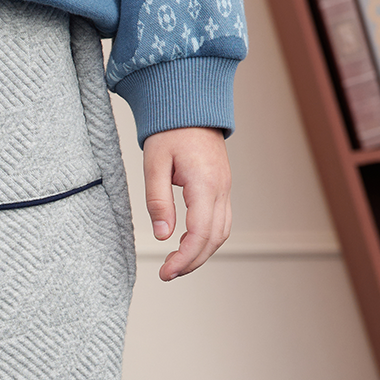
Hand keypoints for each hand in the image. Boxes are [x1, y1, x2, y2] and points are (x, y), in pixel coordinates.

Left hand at [143, 126, 231, 280]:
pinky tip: (187, 245)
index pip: (199, 233)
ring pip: (221, 233)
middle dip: (192, 262)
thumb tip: (163, 236)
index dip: (183, 259)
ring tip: (176, 265)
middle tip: (167, 274)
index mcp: (205, 183)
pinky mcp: (222, 188)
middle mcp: (221, 189)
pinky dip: (207, 240)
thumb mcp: (154, 164)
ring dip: (201, 253)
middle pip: (213, 239)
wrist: (191, 105)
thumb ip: (158, 201)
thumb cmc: (170, 130)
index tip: (165, 272)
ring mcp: (225, 189)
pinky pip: (221, 221)